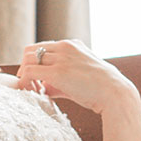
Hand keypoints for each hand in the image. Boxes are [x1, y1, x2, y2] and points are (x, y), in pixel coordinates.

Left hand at [16, 39, 139, 115]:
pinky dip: (24, 82)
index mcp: (73, 45)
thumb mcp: (83, 78)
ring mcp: (61, 58)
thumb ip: (62, 80)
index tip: (37, 79)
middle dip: (26, 67)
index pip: (44, 48)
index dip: (36, 63)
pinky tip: (31, 92)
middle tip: (30, 84)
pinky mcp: (57, 72)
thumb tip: (44, 88)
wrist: (116, 94)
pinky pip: (29, 72)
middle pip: (31, 50)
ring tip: (31, 90)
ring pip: (28, 59)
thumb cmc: (103, 90)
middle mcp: (65, 47)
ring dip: (25, 75)